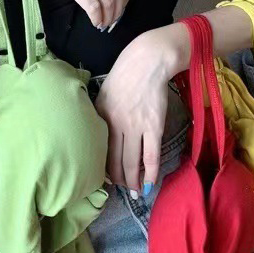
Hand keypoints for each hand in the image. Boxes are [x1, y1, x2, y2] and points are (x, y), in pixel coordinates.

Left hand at [94, 24, 188, 195]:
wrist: (149, 60)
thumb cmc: (127, 72)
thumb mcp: (104, 91)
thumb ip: (101, 112)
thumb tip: (100, 130)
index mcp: (101, 115)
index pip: (99, 149)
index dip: (102, 166)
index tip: (104, 177)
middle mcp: (116, 124)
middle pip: (114, 160)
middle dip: (117, 179)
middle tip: (120, 189)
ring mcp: (135, 127)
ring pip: (132, 162)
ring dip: (132, 181)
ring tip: (134, 192)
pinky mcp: (154, 127)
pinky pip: (151, 155)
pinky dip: (150, 172)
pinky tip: (149, 184)